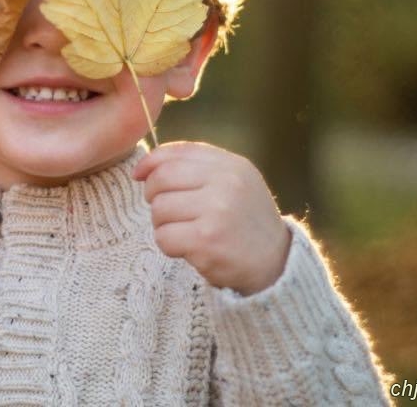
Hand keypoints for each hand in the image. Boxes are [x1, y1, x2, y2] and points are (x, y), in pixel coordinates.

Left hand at [132, 141, 291, 294]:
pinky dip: (170, 245)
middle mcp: (226, 183)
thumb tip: (143, 168)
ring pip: (159, 209)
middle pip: (161, 179)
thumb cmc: (245, 222)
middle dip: (154, 196)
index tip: (140, 175)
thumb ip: (195, 168)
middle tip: (168, 212)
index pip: (177, 152)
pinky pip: (164, 237)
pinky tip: (190, 249)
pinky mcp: (206, 240)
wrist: (276, 264)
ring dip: (164, 225)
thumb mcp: (233, 183)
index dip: (151, 163)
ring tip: (186, 232)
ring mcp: (217, 211)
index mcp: (231, 165)